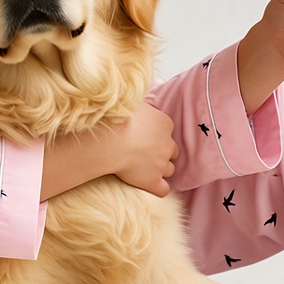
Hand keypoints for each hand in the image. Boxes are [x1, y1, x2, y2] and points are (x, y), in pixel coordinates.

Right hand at [40, 103, 177, 199]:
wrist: (111, 139)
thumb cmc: (118, 117)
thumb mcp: (132, 102)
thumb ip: (140, 103)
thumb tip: (136, 93)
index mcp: (165, 123)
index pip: (167, 130)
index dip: (157, 133)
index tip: (145, 134)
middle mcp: (167, 143)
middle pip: (172, 150)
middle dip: (162, 151)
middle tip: (146, 151)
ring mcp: (161, 164)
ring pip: (170, 169)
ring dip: (161, 168)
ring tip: (146, 167)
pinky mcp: (152, 181)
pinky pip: (163, 189)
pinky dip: (159, 188)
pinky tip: (150, 185)